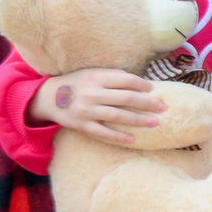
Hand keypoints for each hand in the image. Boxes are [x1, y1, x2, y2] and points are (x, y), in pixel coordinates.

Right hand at [26, 68, 170, 144]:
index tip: (153, 90)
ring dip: (138, 120)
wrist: (48, 97)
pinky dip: (118, 136)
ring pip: (117, 116)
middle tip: (163, 107)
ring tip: (155, 122)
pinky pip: (103, 132)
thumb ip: (111, 75)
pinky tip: (133, 138)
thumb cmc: (76, 83)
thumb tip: (137, 80)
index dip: (142, 85)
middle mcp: (92, 93)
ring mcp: (86, 110)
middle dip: (147, 103)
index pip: (125, 80)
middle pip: (125, 98)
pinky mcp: (82, 125)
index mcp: (96, 77)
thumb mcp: (91, 73)